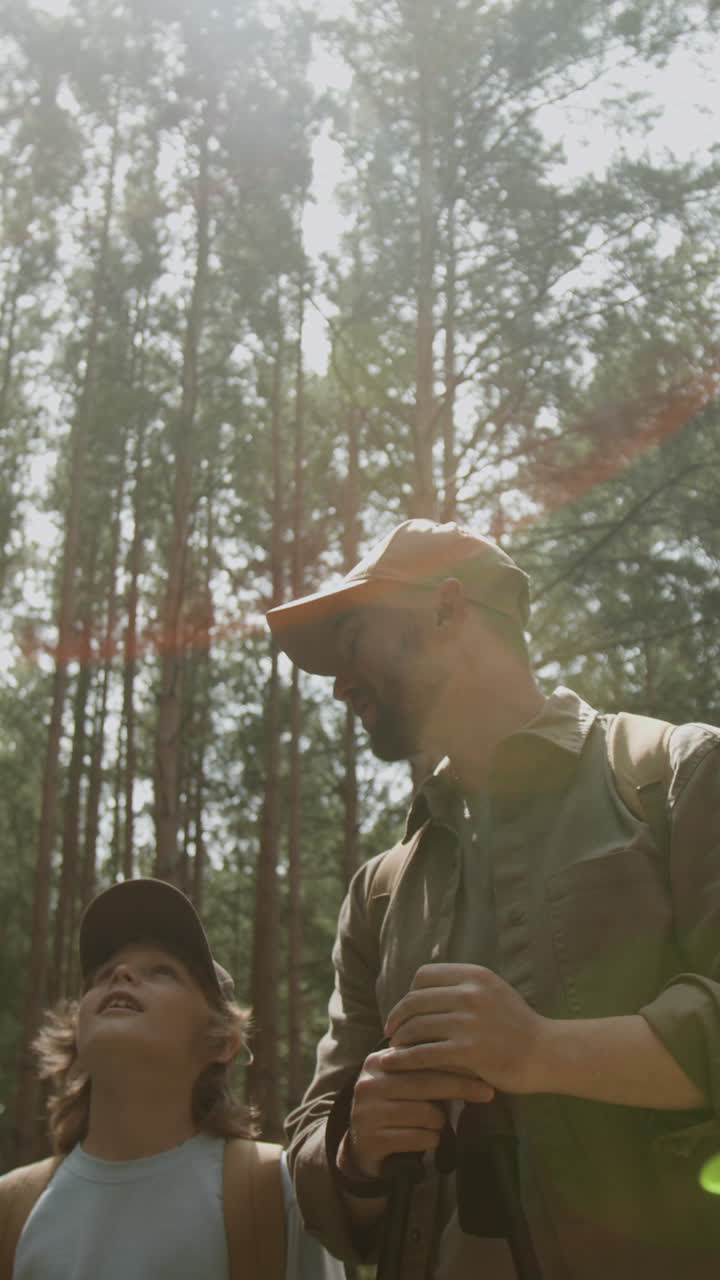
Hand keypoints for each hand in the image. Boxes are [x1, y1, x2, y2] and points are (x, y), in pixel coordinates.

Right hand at [341, 1044, 493, 1179]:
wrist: (363, 1147)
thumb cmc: (396, 1109)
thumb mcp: (406, 1084)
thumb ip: (427, 1070)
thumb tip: (472, 1059)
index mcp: (378, 1062)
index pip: (421, 1058)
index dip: (454, 1063)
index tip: (483, 1068)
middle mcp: (369, 1083)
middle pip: (425, 1083)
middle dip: (460, 1088)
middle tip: (488, 1093)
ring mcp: (367, 1111)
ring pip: (425, 1114)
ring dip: (438, 1124)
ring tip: (433, 1125)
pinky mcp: (371, 1139)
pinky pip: (418, 1138)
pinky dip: (429, 1141)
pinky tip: (425, 1140)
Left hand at [383, 963, 546, 1094]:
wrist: (546, 1053)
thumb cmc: (517, 1025)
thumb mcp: (493, 991)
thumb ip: (463, 988)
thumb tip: (420, 991)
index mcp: (475, 975)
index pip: (424, 975)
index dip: (409, 993)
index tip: (405, 1010)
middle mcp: (471, 994)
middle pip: (415, 1000)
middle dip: (397, 1017)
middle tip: (390, 1031)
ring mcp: (469, 1022)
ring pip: (416, 1027)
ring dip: (398, 1039)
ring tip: (393, 1049)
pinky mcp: (467, 1051)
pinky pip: (423, 1053)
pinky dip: (404, 1059)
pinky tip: (395, 1064)